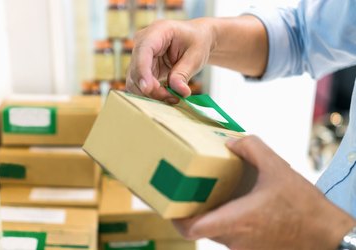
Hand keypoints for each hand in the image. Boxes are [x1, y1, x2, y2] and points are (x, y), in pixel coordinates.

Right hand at [126, 18, 215, 102]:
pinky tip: (168, 95)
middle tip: (173, 98)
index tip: (148, 89)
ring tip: (173, 97)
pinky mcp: (142, 68)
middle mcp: (143, 42)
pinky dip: (153, 94)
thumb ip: (184, 73)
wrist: (196, 40)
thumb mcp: (196, 56)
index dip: (142, 70)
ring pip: (135, 81)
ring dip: (152, 93)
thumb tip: (178, 91)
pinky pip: (141, 85)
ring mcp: (140, 56)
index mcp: (157, 31)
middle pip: (136, 69)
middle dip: (152, 88)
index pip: (143, 50)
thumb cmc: (197, 42)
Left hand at [173, 136, 355, 249]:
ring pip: (214, 231)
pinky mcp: (252, 249)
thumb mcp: (278, 168)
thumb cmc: (304, 208)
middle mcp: (235, 239)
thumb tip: (232, 141)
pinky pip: (229, 235)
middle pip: (199, 228)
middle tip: (183, 190)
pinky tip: (232, 202)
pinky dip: (224, 219)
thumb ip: (253, 148)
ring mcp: (243, 248)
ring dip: (208, 214)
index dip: (174, 217)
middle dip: (189, 210)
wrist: (327, 237)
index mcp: (237, 220)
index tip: (165, 203)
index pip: (192, 228)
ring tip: (206, 191)